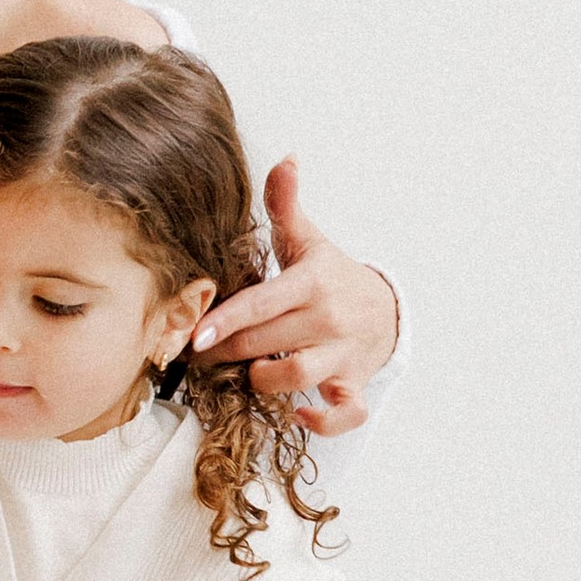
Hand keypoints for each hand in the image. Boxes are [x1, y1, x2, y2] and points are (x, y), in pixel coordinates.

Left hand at [187, 157, 398, 437]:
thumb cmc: (330, 276)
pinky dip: (323, 421)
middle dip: (227, 353)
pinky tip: (299, 415)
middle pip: (266, 344)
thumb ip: (286, 204)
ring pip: (296, 378)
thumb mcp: (309, 240)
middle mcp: (329, 320)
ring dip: (263, 381)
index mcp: (312, 283)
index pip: (263, 304)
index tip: (195, 334)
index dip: (228, 321)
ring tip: (247, 371)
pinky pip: (344, 413)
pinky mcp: (355, 385)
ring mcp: (344, 355)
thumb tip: (284, 158)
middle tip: (199, 353)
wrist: (385, 309)